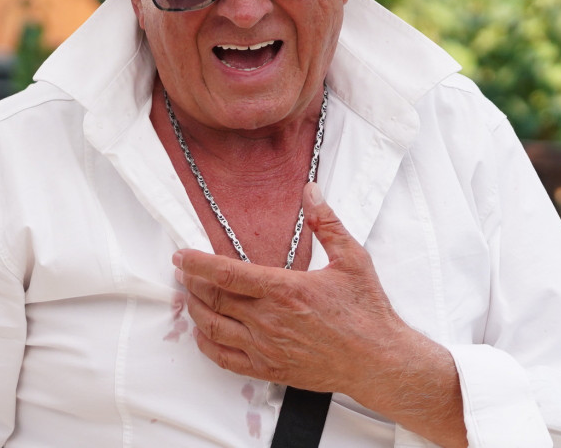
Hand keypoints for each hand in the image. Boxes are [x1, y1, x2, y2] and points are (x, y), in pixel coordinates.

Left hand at [173, 181, 411, 396]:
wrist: (379, 361)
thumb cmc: (367, 313)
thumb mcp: (352, 259)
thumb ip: (327, 223)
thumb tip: (311, 191)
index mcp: (285, 289)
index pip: (226, 273)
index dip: (197, 263)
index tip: (182, 255)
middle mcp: (269, 320)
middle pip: (213, 298)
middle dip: (191, 282)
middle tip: (182, 271)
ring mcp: (266, 347)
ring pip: (213, 328)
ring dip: (195, 310)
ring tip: (189, 295)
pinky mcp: (269, 369)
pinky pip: (225, 359)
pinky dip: (206, 344)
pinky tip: (203, 333)